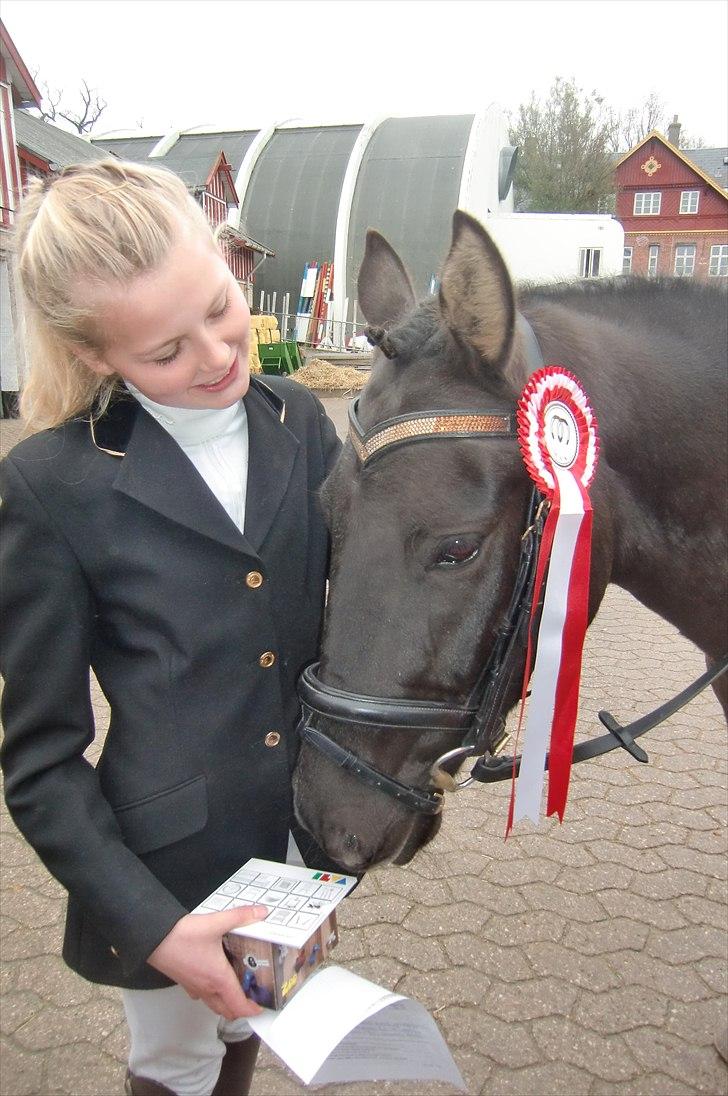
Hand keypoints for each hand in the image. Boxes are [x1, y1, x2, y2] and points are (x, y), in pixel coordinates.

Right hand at [147, 904, 268, 1019]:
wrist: (153, 939)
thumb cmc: (182, 936)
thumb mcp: (216, 922)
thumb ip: (240, 916)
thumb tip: (261, 912)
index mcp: (218, 979)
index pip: (239, 1006)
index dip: (252, 1010)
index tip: (263, 1005)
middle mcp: (207, 988)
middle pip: (227, 1011)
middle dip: (242, 1008)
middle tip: (253, 995)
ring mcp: (194, 988)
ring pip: (214, 1005)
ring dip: (227, 1003)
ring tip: (237, 986)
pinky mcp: (185, 982)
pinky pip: (202, 995)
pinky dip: (212, 993)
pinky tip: (215, 976)